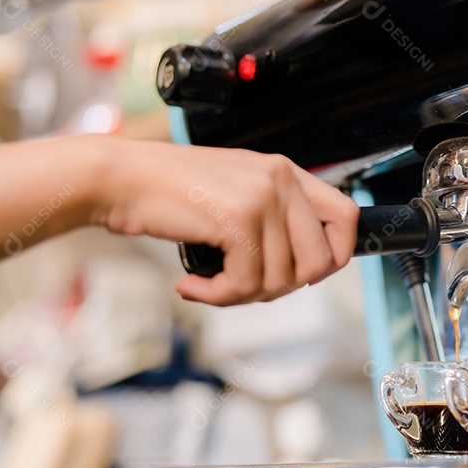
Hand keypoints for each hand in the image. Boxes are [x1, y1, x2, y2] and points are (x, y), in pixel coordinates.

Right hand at [96, 139, 358, 305]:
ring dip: (243, 295)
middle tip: (244, 285)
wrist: (120, 178)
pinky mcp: (237, 219)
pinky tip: (192, 285)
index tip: (301, 274)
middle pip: (321, 261)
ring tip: (211, 283)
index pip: (347, 218)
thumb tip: (308, 267)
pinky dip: (218, 296)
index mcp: (286, 171)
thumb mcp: (236, 191)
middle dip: (284, 287)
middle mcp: (281, 179)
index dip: (334, 256)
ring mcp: (262, 197)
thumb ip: (273, 217)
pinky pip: (247, 284)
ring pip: (282, 279)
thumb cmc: (170, 191)